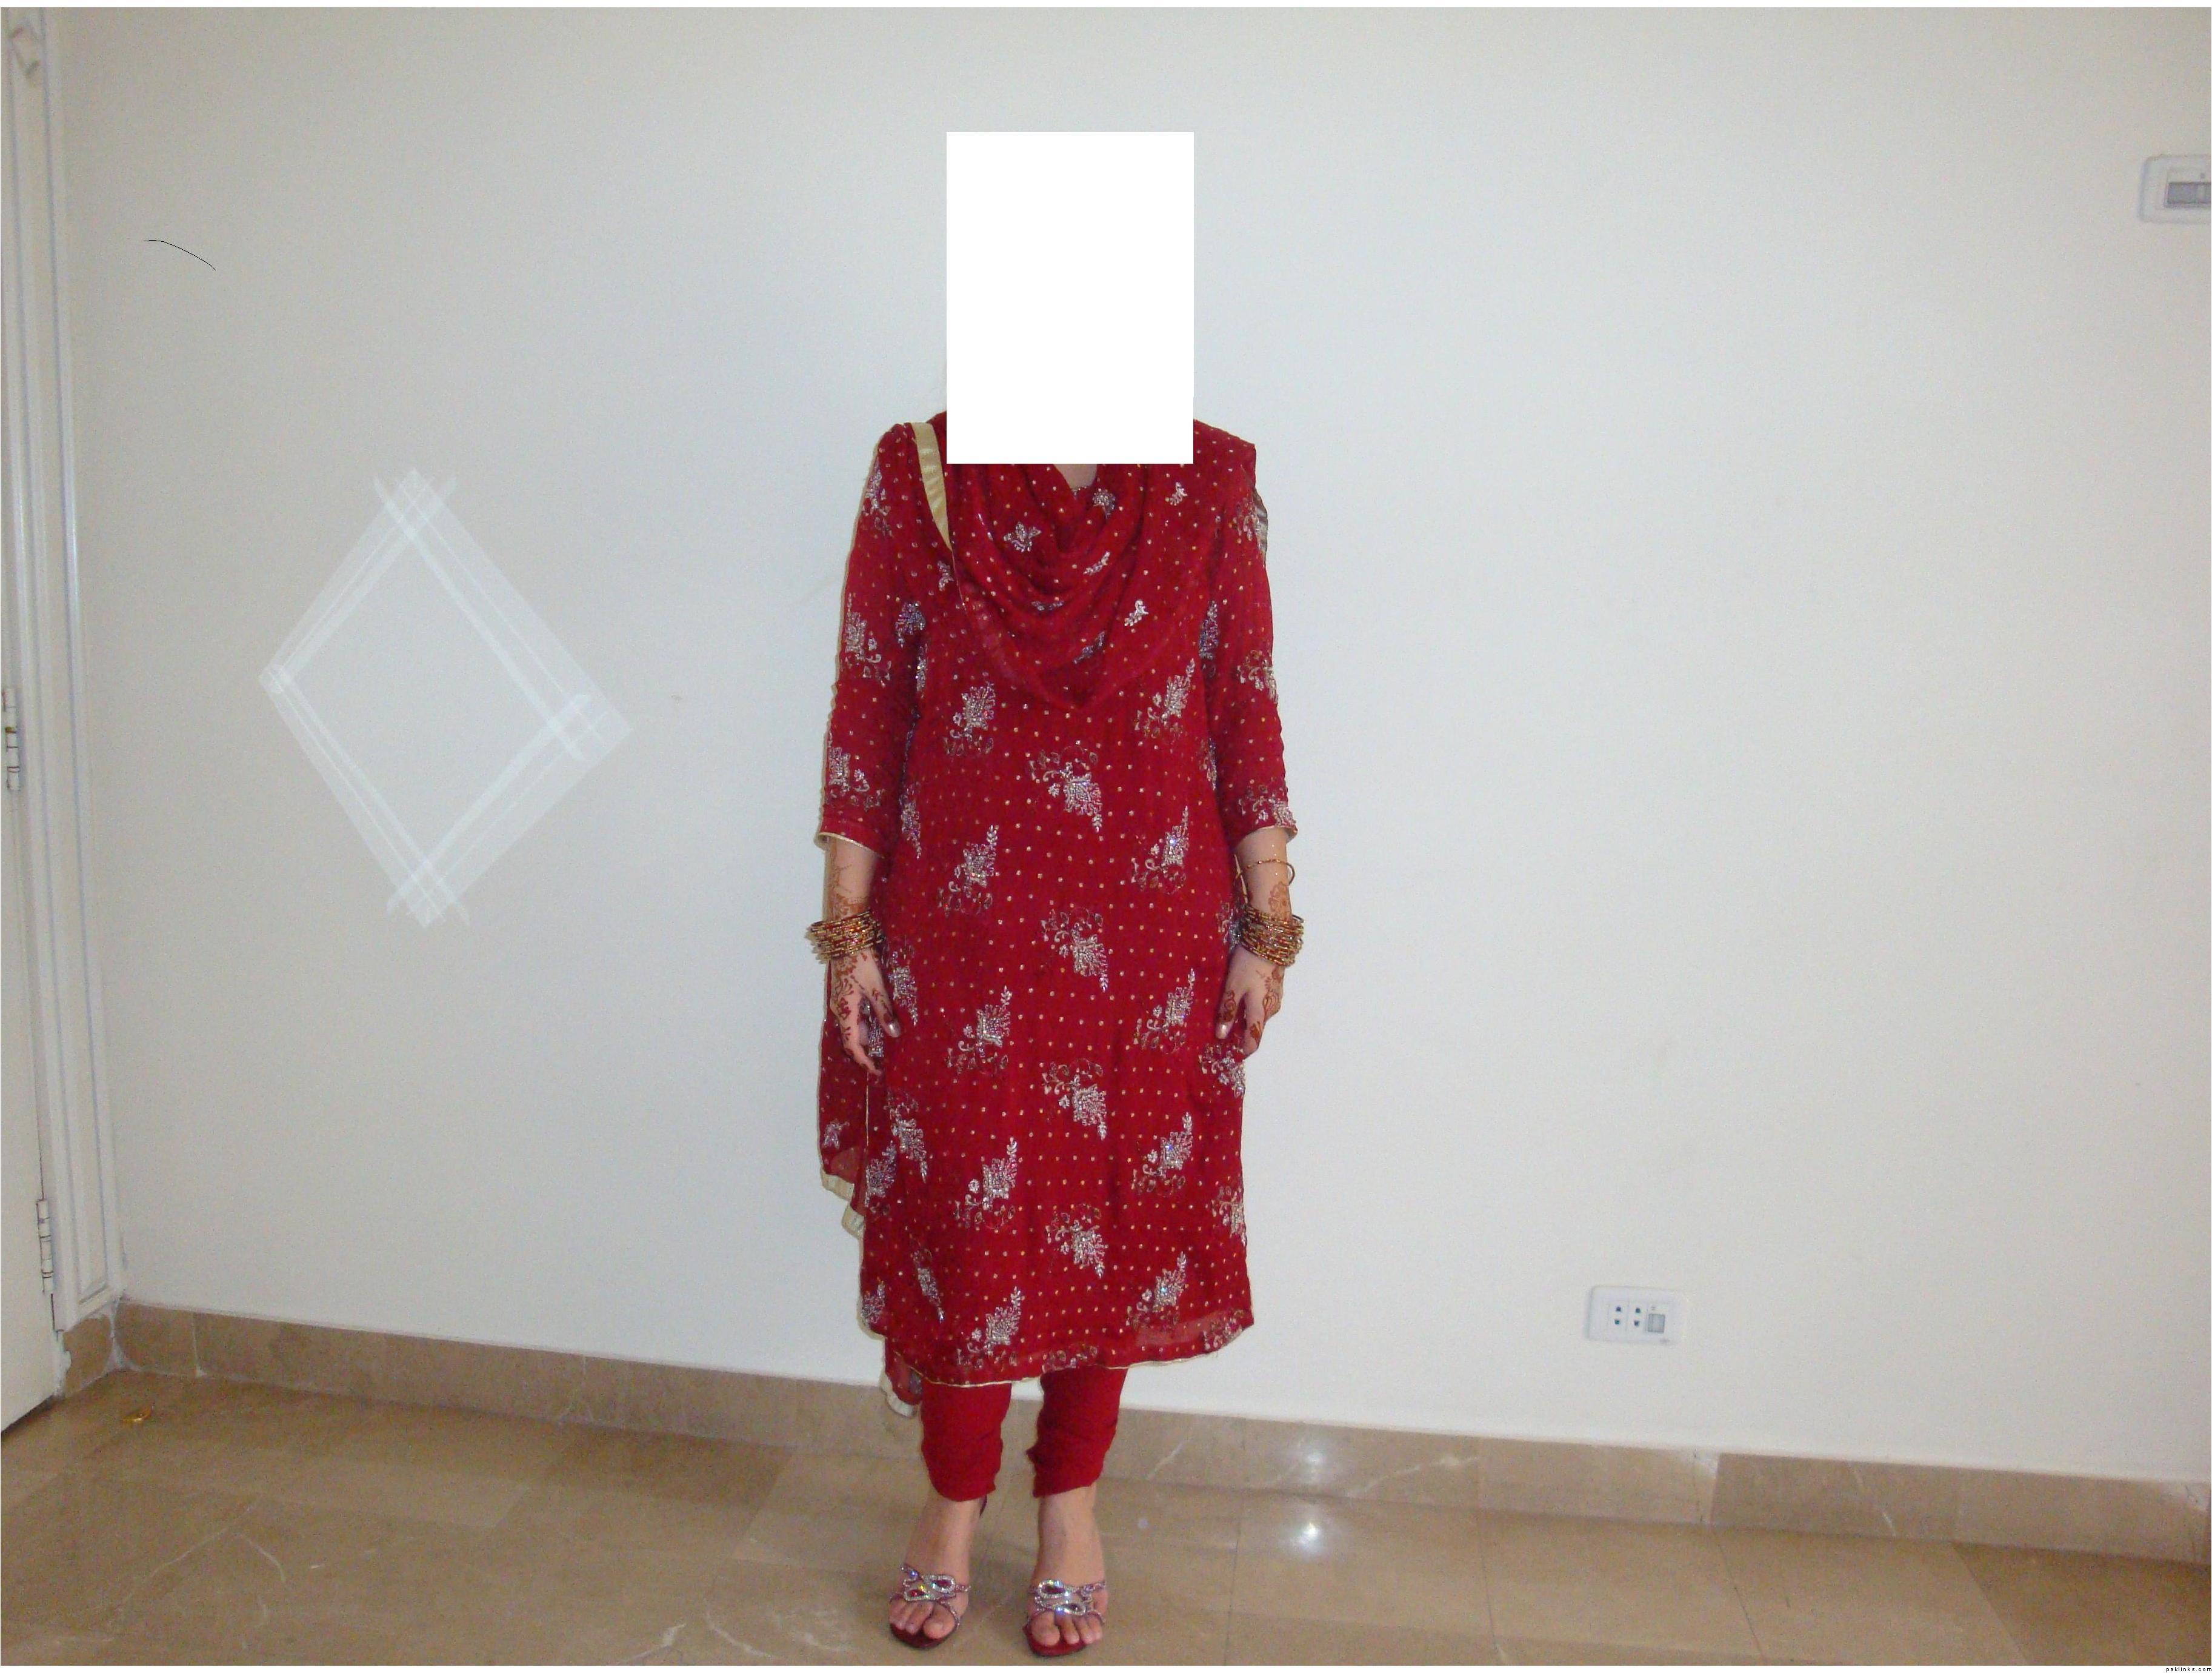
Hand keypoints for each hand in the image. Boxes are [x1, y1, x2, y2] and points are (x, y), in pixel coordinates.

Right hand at [831, 948, 898, 1075]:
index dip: (864, 1061)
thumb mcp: (877, 987)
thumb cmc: (861, 962)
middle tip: (884, 1062)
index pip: (852, 1045)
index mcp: (846, 1011)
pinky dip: (865, 1025)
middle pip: (851, 1039)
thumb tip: (894, 1034)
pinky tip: (879, 1024)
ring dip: (866, 1039)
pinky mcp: (845, 995)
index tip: (877, 1071)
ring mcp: (841, 1002)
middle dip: (866, 1053)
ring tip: (884, 1046)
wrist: (847, 939)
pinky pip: (854, 1017)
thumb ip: (884, 1011)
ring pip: (853, 1027)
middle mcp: (840, 1010)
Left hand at [1214, 946, 1283, 1058]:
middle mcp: (1271, 1010)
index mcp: (1261, 1012)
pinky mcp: (1275, 989)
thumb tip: (1221, 1036)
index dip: (1242, 1051)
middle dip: (1240, 1035)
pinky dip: (1249, 1009)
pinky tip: (1238, 1001)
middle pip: (1255, 1030)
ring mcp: (1275, 999)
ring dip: (1244, 1021)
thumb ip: (1228, 1011)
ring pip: (1258, 1017)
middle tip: (1220, 1034)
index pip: (1254, 1042)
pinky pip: (1261, 1006)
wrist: (1269, 940)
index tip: (1228, 1055)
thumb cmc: (1249, 964)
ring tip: (1225, 1017)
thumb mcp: (1233, 987)